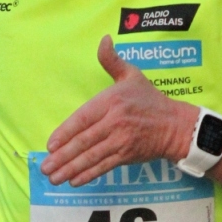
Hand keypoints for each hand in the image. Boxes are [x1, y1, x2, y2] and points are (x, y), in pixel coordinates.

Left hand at [42, 36, 197, 186]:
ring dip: (71, 169)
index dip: (65, 133)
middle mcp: (115, 121)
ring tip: (54, 178)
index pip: (83, 118)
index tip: (50, 145)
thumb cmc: (151, 100)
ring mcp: (121, 140)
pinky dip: (89, 174)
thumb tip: (104, 39)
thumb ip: (112, 61)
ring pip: (91, 156)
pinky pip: (105, 166)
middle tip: (45, 167)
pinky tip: (74, 181)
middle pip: (84, 141)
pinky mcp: (127, 155)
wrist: (176, 125)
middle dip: (62, 156)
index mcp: (112, 101)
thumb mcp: (132, 76)